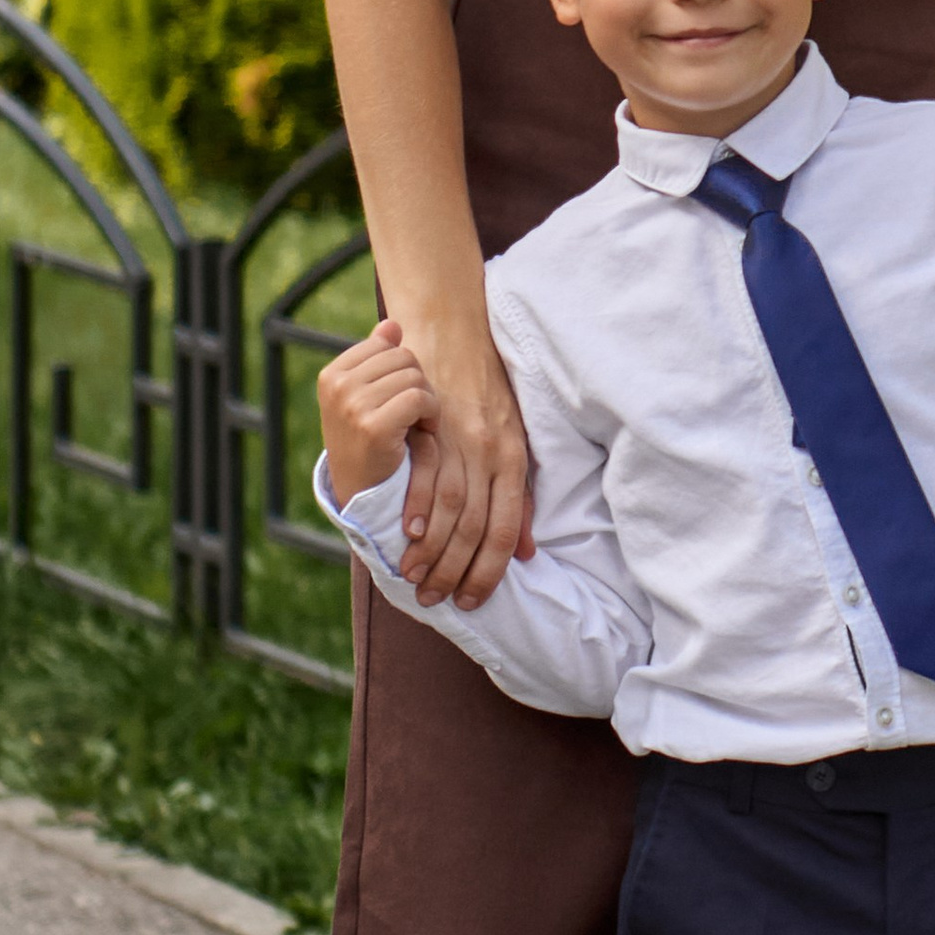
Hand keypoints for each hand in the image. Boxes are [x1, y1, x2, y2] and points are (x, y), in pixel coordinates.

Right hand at [318, 316, 441, 507]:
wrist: (362, 493)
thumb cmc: (369, 442)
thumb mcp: (366, 398)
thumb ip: (377, 360)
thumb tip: (391, 323)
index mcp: (332, 374)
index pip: (386, 345)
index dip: (404, 369)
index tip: (400, 396)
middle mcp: (337, 386)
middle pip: (403, 357)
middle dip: (418, 383)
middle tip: (416, 413)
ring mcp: (352, 405)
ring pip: (414, 376)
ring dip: (427, 400)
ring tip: (418, 423)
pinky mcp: (373, 426)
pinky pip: (418, 398)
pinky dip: (431, 414)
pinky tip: (425, 431)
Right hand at [393, 322, 535, 610]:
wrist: (456, 332)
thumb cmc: (487, 393)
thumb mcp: (514, 442)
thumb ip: (518, 498)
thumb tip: (529, 552)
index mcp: (513, 461)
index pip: (506, 530)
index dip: (489, 571)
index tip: (473, 600)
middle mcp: (491, 453)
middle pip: (477, 527)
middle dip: (457, 571)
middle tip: (436, 601)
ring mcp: (461, 440)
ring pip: (452, 508)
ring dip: (433, 549)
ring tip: (416, 578)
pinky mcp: (433, 425)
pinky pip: (425, 475)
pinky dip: (416, 508)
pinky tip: (405, 534)